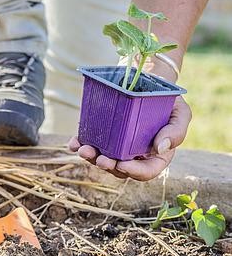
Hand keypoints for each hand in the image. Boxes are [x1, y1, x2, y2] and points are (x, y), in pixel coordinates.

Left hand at [69, 96, 190, 180]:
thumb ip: (176, 132)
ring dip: (91, 157)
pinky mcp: (104, 136)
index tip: (123, 164)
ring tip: (84, 150)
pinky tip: (73, 142)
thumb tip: (160, 148)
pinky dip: (80, 144)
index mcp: (155, 157)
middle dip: (108, 166)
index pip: (146, 172)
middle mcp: (135, 156)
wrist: (151, 83)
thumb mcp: (181, 114)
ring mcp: (118, 147)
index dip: (134, 172)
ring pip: (103, 159)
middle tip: (100, 159)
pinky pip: (91, 144)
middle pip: (120, 169)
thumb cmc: (170, 102)